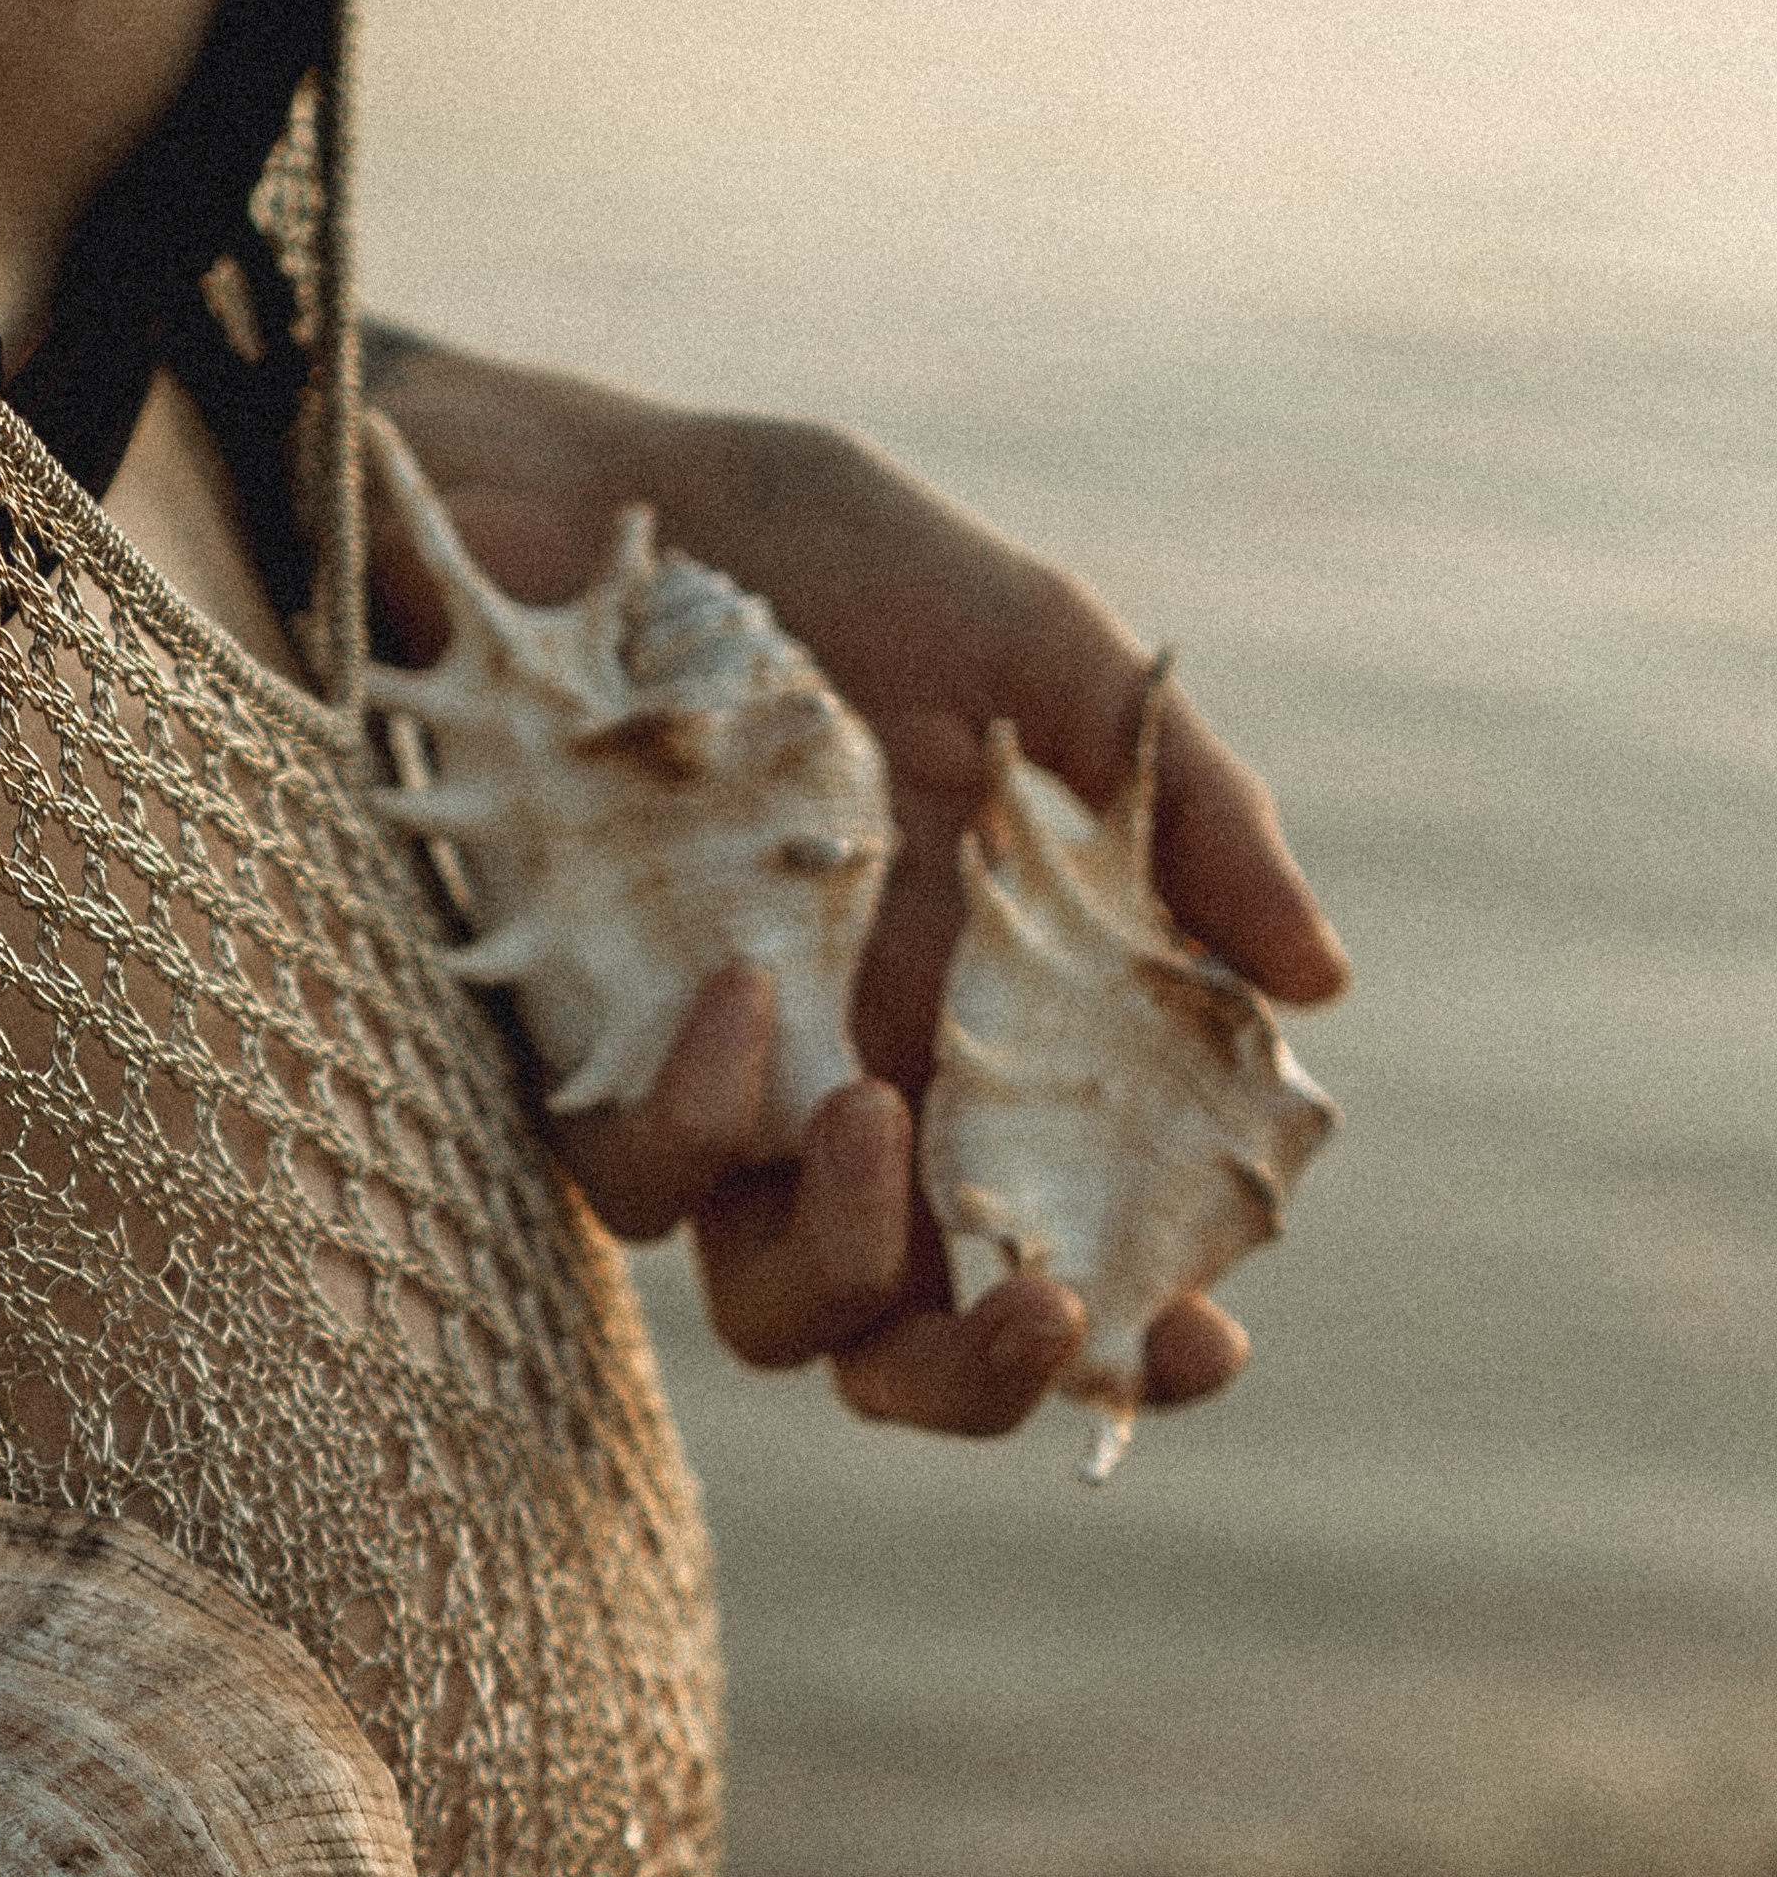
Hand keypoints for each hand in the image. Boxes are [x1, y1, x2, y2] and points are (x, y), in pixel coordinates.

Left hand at [366, 343, 1348, 1433]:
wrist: (561, 499)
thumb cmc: (805, 566)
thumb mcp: (1031, 654)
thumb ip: (1182, 815)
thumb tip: (1316, 980)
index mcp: (982, 1045)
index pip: (1065, 1247)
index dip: (1134, 1335)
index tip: (1206, 1335)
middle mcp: (849, 1108)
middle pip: (910, 1351)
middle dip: (985, 1377)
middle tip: (1046, 1310)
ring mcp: (713, 1105)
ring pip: (775, 1314)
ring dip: (848, 1260)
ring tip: (871, 1113)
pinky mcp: (578, 1070)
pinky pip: (639, 1182)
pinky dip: (702, 1112)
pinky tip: (742, 987)